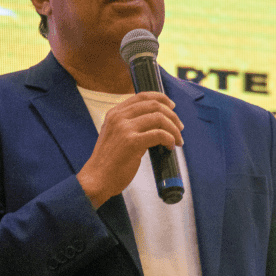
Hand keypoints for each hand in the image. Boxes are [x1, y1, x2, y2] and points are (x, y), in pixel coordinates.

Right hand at [77, 92, 183, 208]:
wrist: (96, 179)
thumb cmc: (108, 161)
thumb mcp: (113, 134)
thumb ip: (128, 124)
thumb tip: (155, 121)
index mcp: (114, 113)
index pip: (142, 96)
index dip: (161, 98)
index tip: (172, 107)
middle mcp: (119, 117)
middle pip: (154, 105)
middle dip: (172, 115)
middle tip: (179, 128)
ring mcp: (125, 128)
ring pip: (159, 118)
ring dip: (173, 129)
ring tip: (177, 140)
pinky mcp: (132, 142)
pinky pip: (159, 134)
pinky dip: (169, 139)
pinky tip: (170, 146)